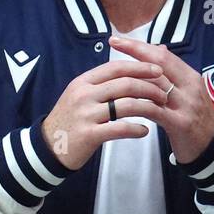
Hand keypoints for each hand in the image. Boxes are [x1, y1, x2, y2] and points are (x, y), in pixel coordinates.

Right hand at [40, 60, 168, 169]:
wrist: (48, 146)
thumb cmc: (71, 118)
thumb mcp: (82, 94)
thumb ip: (104, 82)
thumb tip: (131, 67)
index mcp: (83, 82)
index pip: (116, 67)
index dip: (140, 67)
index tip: (159, 71)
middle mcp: (84, 95)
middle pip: (125, 84)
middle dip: (150, 87)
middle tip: (165, 93)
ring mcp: (85, 115)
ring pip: (126, 105)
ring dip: (148, 106)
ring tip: (159, 110)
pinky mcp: (89, 135)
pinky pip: (119, 129)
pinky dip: (136, 129)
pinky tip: (145, 131)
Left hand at [107, 37, 213, 164]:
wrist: (210, 149)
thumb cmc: (195, 119)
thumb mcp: (188, 92)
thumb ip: (173, 72)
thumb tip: (160, 49)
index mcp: (191, 78)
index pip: (164, 56)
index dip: (141, 46)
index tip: (119, 39)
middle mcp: (191, 87)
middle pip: (159, 65)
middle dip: (134, 52)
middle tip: (113, 44)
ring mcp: (187, 105)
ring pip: (154, 85)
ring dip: (130, 78)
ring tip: (110, 74)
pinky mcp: (180, 123)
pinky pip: (153, 110)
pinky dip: (136, 104)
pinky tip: (120, 103)